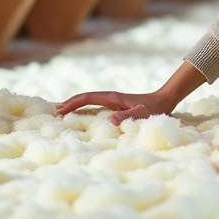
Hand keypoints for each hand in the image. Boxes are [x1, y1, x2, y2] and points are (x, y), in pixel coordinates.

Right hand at [56, 90, 176, 124]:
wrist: (164, 100)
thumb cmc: (155, 108)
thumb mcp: (142, 114)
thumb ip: (128, 116)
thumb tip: (110, 120)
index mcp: (113, 98)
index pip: (88, 98)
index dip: (73, 103)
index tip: (60, 109)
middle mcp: (110, 97)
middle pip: (85, 97)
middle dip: (69, 103)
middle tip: (54, 111)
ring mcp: (112, 101)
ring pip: (89, 101)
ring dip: (75, 105)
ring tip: (61, 112)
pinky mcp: (115, 106)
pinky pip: (95, 106)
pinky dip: (84, 108)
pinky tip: (80, 115)